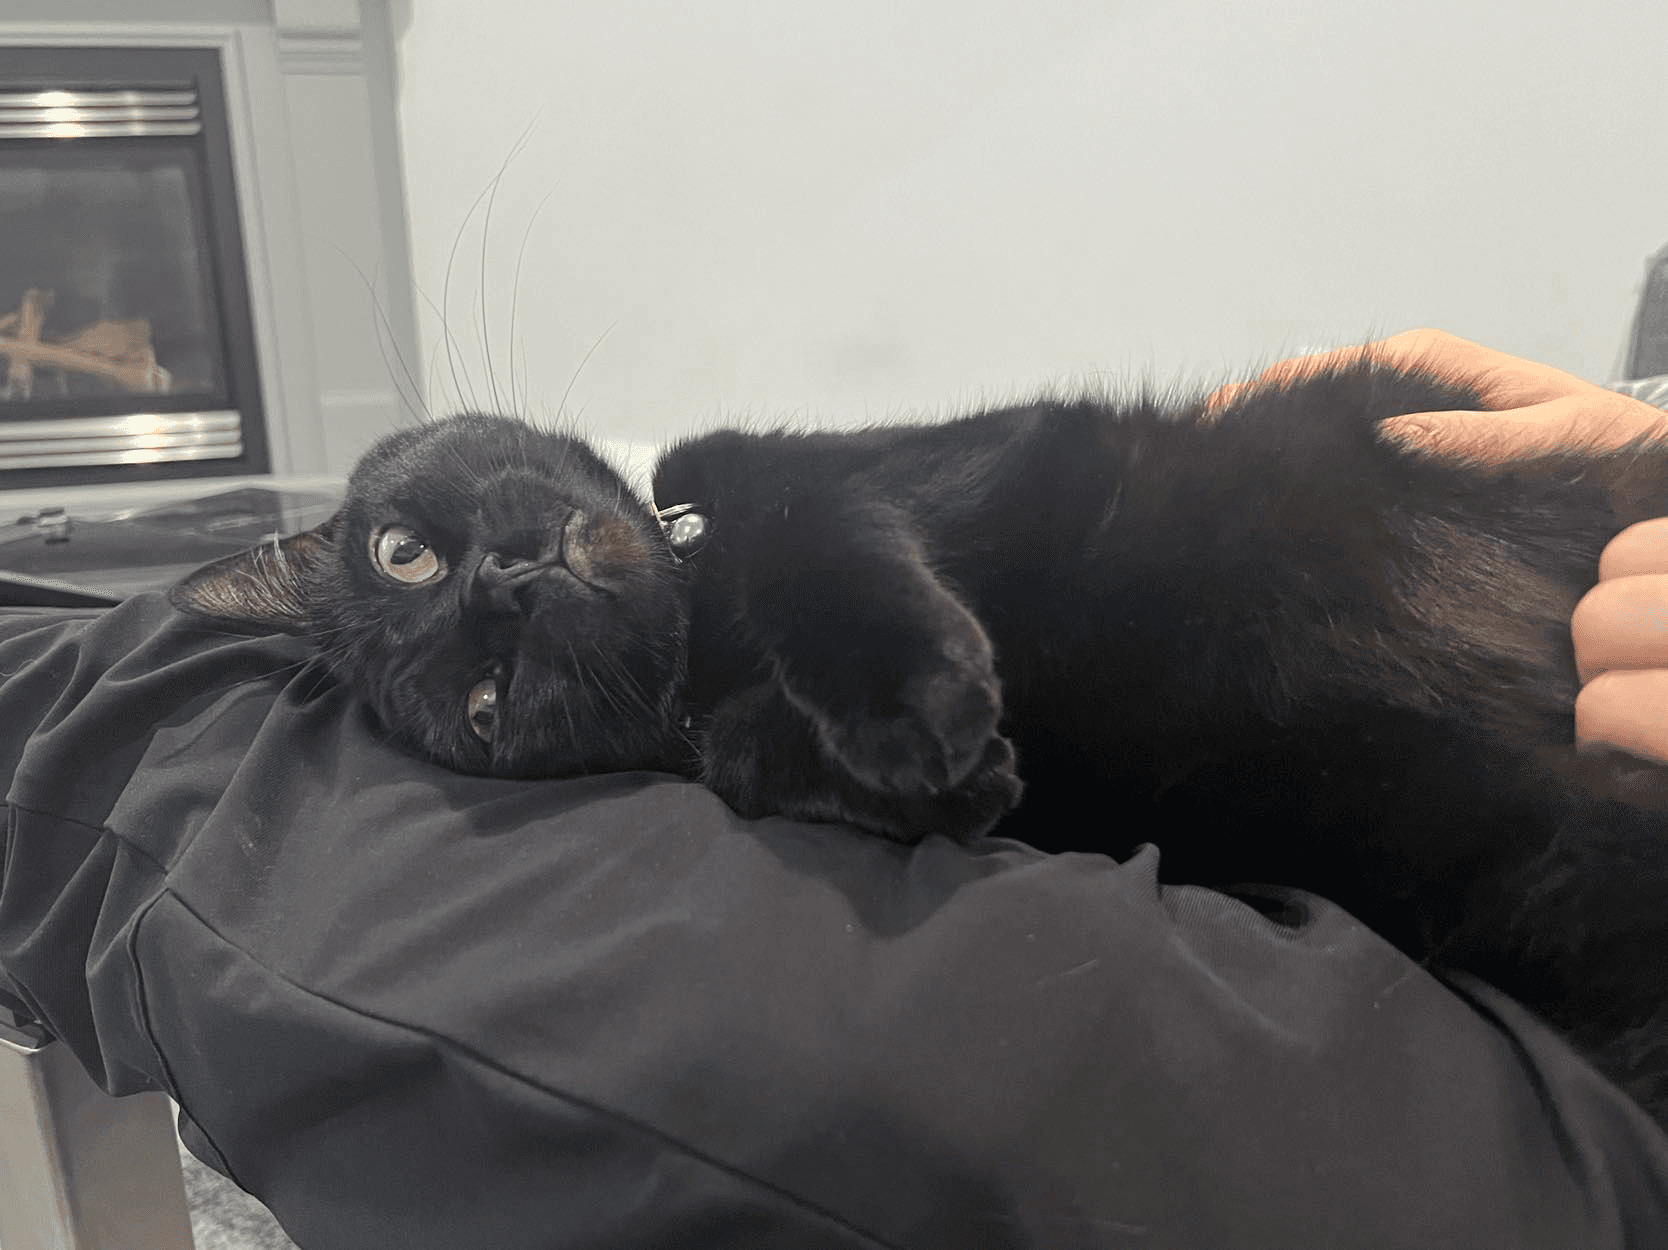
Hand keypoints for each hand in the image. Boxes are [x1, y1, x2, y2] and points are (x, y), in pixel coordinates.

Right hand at [1214, 328, 1667, 761]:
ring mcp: (1415, 448)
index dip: (1272, 394)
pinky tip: (1291, 535)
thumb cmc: (1625, 461)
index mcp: (1439, 372)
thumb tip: (1397, 435)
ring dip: (1285, 472)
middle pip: (1318, 408)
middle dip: (1261, 432)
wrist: (1657, 499)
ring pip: (1332, 452)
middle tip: (1205, 466)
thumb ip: (1489, 435)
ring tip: (1231, 502)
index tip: (1221, 422)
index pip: (1336, 370)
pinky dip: (1320, 505)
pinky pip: (1358, 491)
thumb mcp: (1566, 436)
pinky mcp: (1419, 491)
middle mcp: (1418, 405)